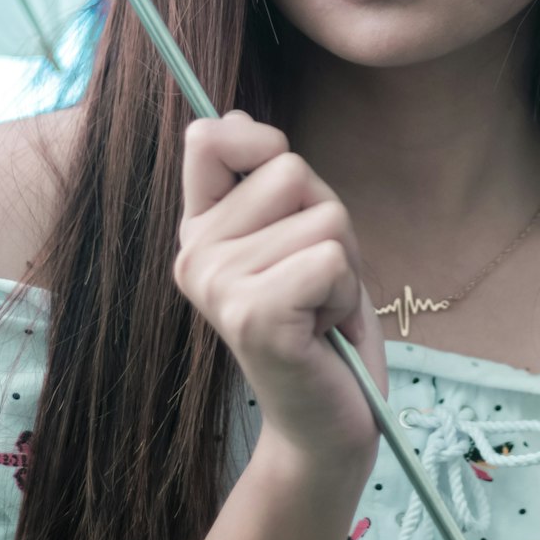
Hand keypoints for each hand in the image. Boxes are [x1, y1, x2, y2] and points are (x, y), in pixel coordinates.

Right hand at [174, 111, 387, 475]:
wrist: (325, 423)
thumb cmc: (320, 321)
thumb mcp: (294, 234)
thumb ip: (268, 181)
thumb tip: (234, 117)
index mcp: (199, 229)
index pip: (208, 137)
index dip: (258, 141)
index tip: (285, 194)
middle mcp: (195, 255)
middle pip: (291, 170)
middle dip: (326, 220)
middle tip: (314, 279)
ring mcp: (219, 286)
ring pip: (323, 215)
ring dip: (341, 263)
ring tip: (318, 308)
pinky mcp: (254, 317)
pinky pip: (330, 259)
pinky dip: (345, 292)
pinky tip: (322, 330)